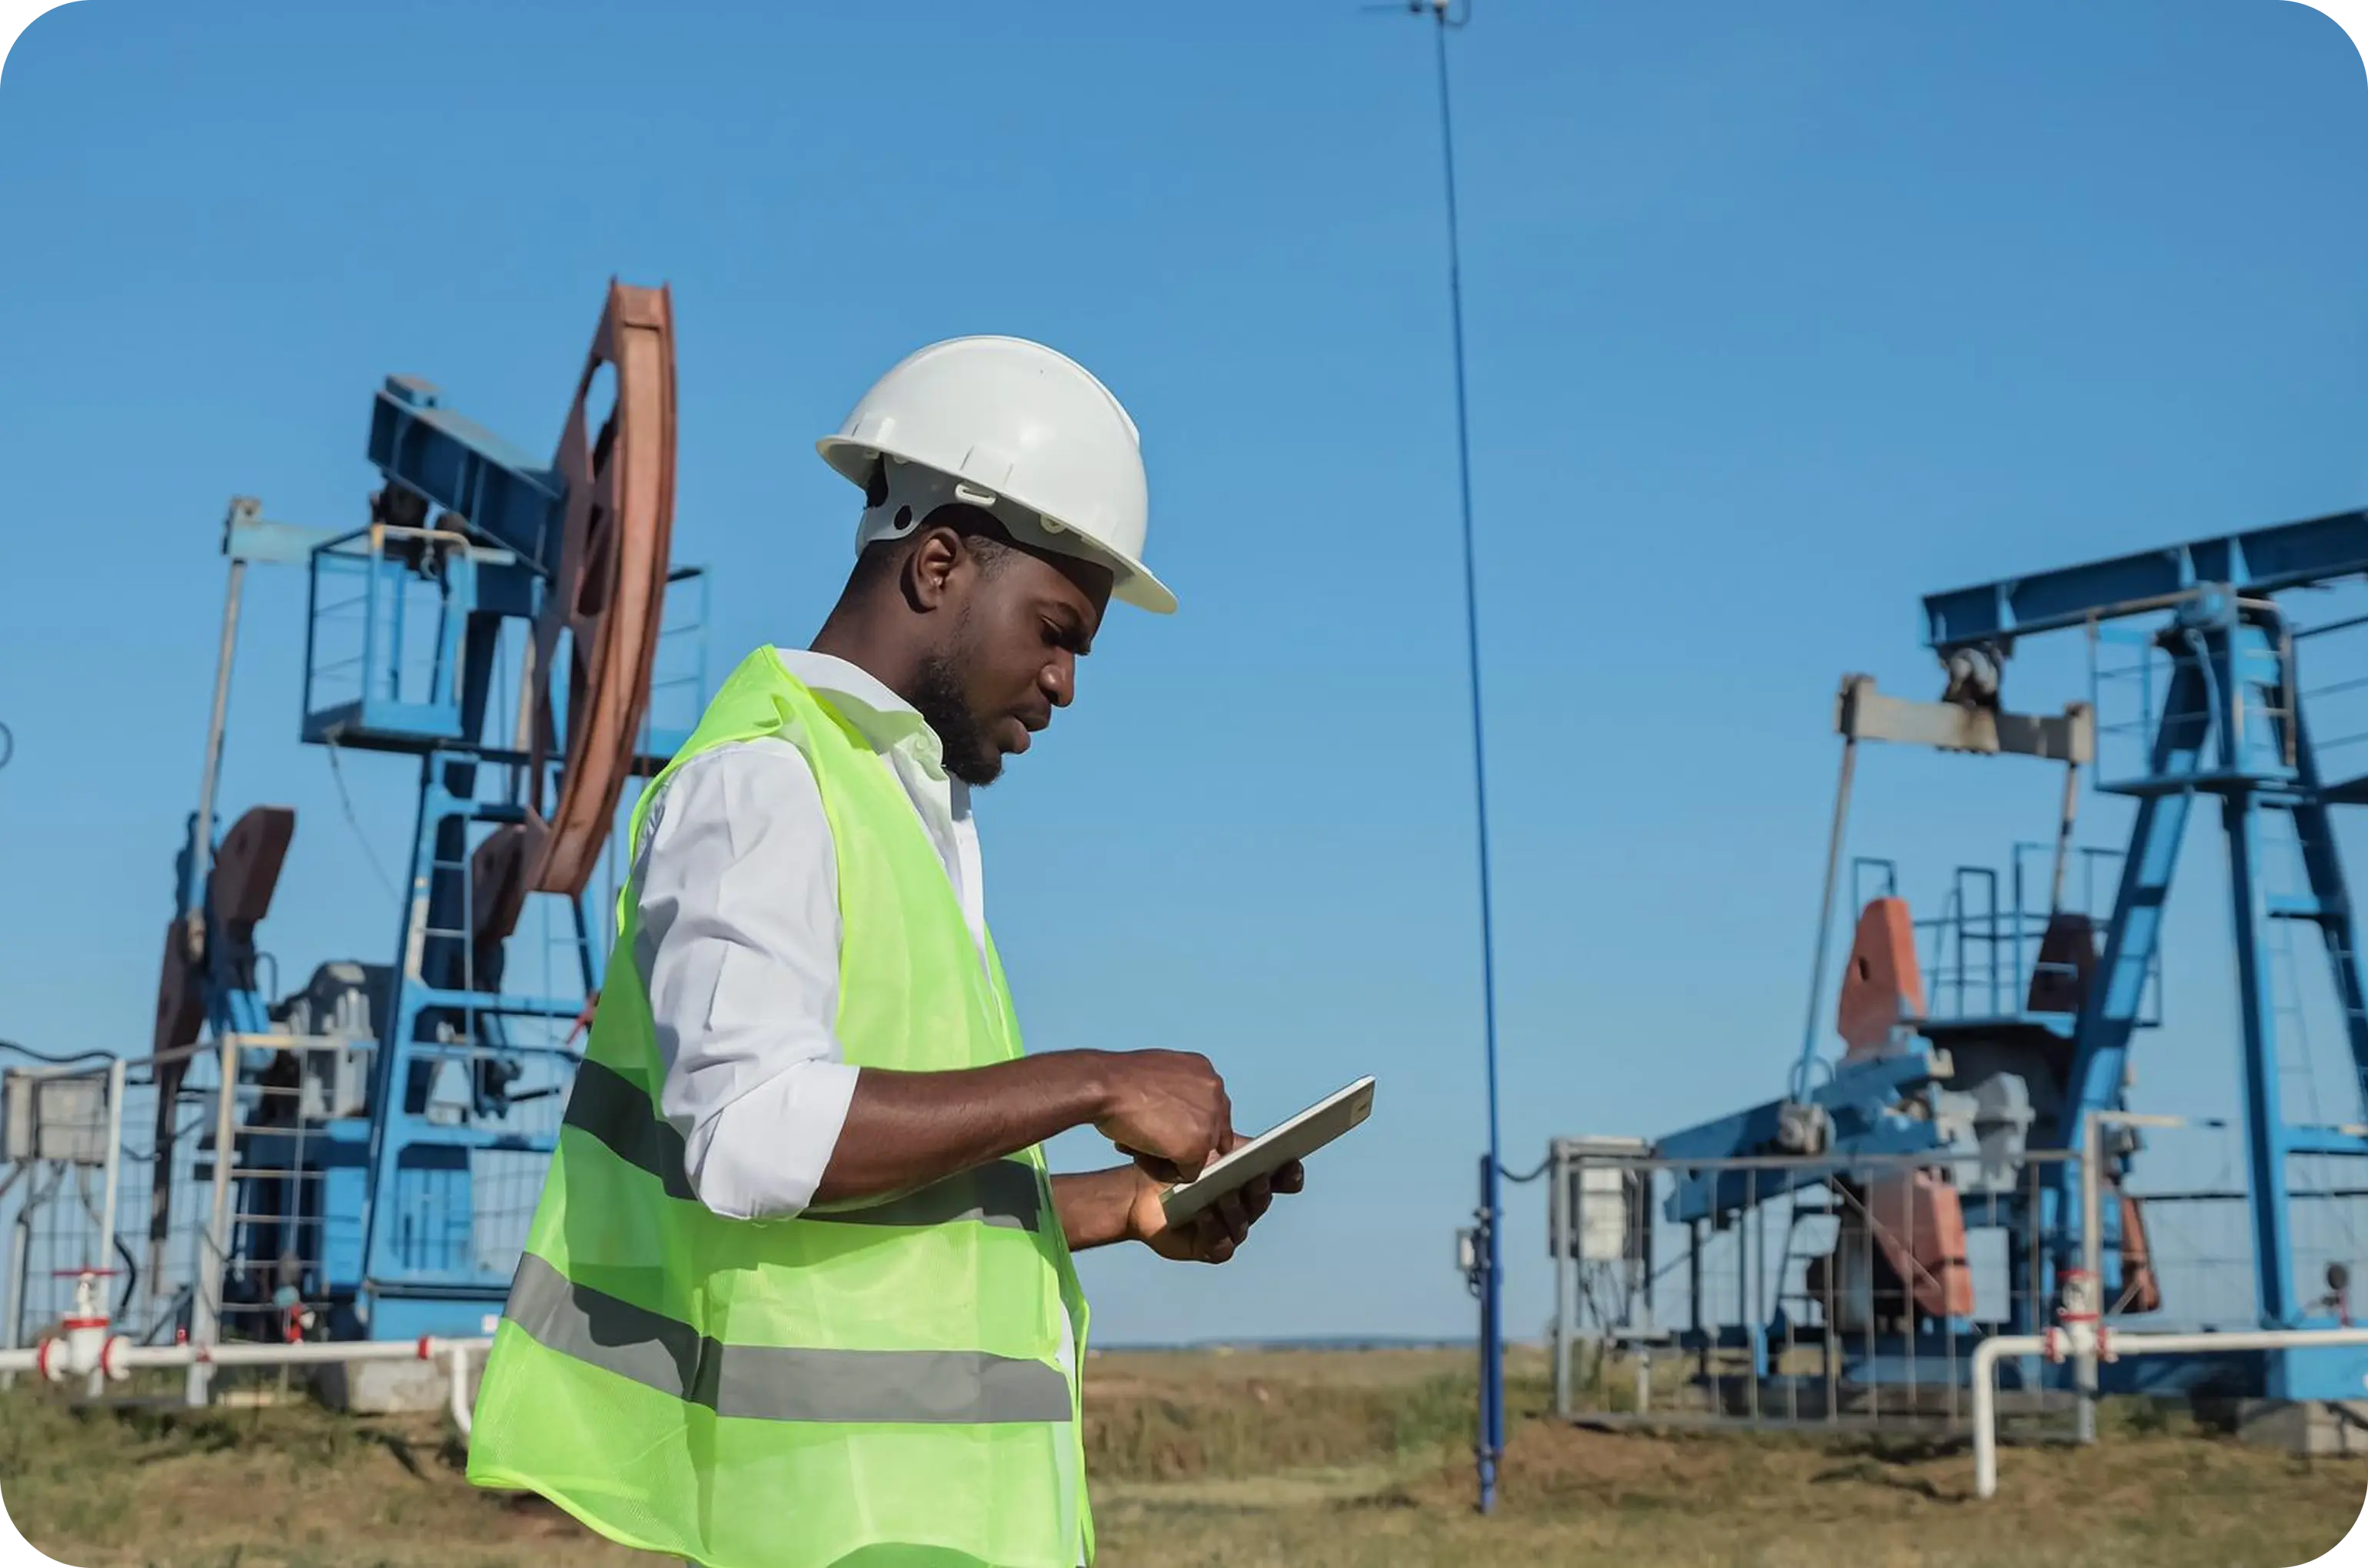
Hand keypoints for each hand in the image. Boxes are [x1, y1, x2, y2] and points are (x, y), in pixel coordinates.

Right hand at [1092, 1050, 1231, 1181]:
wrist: (1108, 1086)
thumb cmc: (1120, 1079)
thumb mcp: (1159, 1073)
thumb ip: (1176, 1091)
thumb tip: (1174, 1112)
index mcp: (1205, 1071)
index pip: (1215, 1107)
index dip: (1194, 1126)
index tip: (1178, 1135)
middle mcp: (1215, 1092)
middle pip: (1212, 1133)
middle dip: (1184, 1142)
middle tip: (1154, 1142)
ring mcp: (1209, 1121)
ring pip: (1199, 1156)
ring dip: (1171, 1157)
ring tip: (1140, 1146)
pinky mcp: (1197, 1146)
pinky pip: (1187, 1174)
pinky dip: (1164, 1172)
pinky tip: (1141, 1155)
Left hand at [1124, 1156, 1305, 1264]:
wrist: (1143, 1191)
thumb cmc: (1179, 1168)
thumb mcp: (1208, 1148)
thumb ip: (1232, 1144)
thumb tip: (1257, 1141)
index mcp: (1252, 1180)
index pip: (1282, 1179)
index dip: (1291, 1175)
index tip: (1290, 1164)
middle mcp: (1246, 1207)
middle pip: (1262, 1201)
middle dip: (1260, 1190)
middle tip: (1255, 1177)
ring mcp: (1229, 1229)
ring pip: (1242, 1224)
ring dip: (1234, 1209)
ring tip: (1222, 1193)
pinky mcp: (1210, 1248)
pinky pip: (1220, 1244)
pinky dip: (1213, 1229)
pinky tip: (1202, 1213)